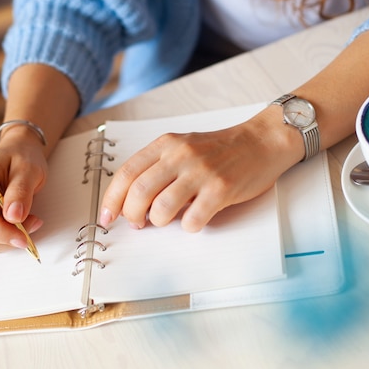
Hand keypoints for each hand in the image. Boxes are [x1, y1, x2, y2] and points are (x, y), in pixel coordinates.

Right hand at [0, 132, 47, 251]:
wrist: (18, 153)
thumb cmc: (22, 157)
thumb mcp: (29, 170)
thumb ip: (21, 192)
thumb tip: (13, 216)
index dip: (0, 231)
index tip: (23, 238)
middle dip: (8, 234)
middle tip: (34, 224)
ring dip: (7, 238)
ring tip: (30, 221)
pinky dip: (3, 238)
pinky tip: (19, 226)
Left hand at [99, 114, 296, 231]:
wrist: (261, 142)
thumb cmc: (220, 149)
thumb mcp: (182, 147)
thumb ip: (158, 168)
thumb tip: (132, 203)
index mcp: (166, 144)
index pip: (126, 173)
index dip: (111, 199)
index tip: (107, 217)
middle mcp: (180, 155)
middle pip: (138, 193)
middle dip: (131, 215)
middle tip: (138, 223)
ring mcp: (201, 172)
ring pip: (161, 209)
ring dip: (159, 222)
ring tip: (167, 220)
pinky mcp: (221, 189)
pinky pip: (193, 220)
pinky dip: (188, 227)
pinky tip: (195, 219)